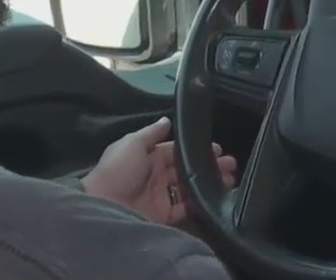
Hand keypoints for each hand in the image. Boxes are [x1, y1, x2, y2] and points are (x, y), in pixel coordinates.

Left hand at [81, 117, 236, 225]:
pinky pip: (186, 207)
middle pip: (186, 169)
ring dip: (209, 182)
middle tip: (231, 164)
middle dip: (208, 165)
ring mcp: (161, 197)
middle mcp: (156, 176)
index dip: (195, 149)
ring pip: (190, 187)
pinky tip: (217, 197)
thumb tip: (168, 119)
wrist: (104, 208)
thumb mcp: (131, 144)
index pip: (176, 151)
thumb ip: (151, 133)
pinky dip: (200, 203)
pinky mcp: (164, 215)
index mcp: (147, 158)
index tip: (218, 149)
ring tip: (231, 179)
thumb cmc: (118, 171)